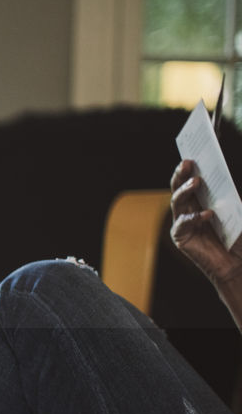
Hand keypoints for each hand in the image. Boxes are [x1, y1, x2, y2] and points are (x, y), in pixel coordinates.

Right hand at [170, 160, 241, 287]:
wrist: (238, 264)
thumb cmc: (240, 237)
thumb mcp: (241, 211)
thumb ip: (234, 196)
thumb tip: (232, 182)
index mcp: (203, 199)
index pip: (195, 178)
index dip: (193, 166)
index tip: (198, 149)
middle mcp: (190, 208)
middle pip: (180, 187)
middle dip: (182, 174)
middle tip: (188, 162)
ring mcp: (183, 222)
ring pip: (177, 201)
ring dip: (184, 190)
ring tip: (195, 181)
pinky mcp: (181, 237)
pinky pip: (183, 224)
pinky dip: (194, 218)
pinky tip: (208, 214)